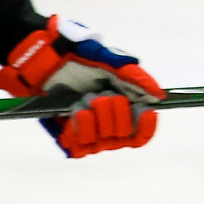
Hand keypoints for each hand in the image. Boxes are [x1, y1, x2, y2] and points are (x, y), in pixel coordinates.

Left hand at [0, 17, 163, 157]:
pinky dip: (80, 127)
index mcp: (124, 110)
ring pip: (103, 142)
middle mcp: (109, 127)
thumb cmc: (79, 57)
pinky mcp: (69, 138)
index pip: (143, 134)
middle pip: (125, 136)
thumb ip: (136, 78)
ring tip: (82, 98)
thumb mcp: (111, 62)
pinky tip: (75, 111)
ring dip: (95, 117)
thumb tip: (158, 96)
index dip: (145, 125)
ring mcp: (89, 135)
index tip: (140, 109)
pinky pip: (81, 146)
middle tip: (99, 93)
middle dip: (113, 111)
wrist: (45, 58)